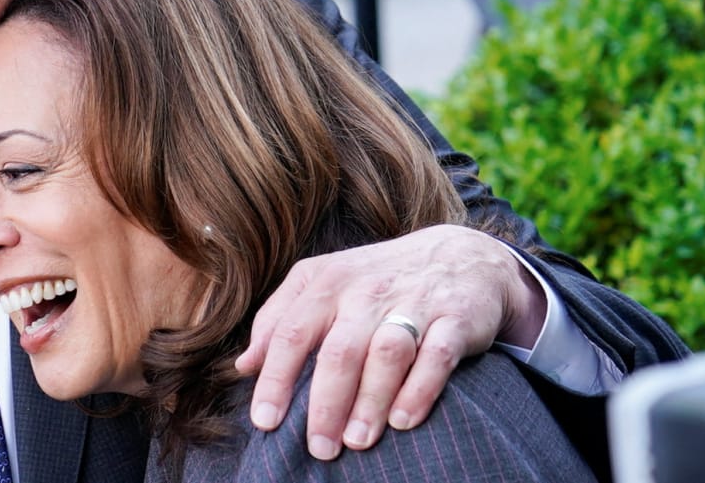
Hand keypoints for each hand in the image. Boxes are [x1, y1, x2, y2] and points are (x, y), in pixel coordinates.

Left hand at [234, 224, 545, 459]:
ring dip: (370, 401)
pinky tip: (402, 421)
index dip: (275, 379)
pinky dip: (419, 390)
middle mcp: (366, 290)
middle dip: (325, 404)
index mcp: (326, 282)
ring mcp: (413, 302)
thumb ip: (279, 320)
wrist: (461, 254)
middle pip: (339, 350)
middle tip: (318, 449)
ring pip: (387, 354)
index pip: (291, 332)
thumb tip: (244, 366)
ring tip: (356, 442)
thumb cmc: (376, 280)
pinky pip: (436, 356)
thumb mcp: (322, 284)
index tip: (264, 422)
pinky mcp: (455, 318)